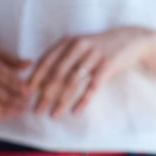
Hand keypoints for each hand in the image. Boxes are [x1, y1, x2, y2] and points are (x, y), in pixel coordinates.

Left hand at [27, 27, 152, 117]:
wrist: (129, 40)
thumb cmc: (99, 47)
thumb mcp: (79, 45)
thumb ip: (61, 57)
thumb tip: (39, 77)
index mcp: (68, 41)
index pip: (46, 61)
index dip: (35, 79)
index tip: (26, 95)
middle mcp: (78, 46)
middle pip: (56, 74)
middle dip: (44, 95)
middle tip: (36, 111)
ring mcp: (94, 55)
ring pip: (72, 82)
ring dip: (61, 101)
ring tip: (54, 115)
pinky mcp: (108, 64)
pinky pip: (92, 86)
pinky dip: (83, 100)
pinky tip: (75, 112)